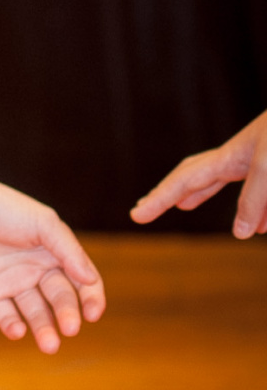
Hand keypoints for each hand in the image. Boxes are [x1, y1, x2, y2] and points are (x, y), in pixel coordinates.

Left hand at [0, 176, 105, 353]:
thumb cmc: (0, 207)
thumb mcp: (42, 223)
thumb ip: (68, 250)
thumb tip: (90, 279)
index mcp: (54, 252)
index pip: (82, 281)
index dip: (91, 298)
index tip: (93, 314)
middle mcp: (36, 269)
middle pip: (59, 299)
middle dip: (67, 315)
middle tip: (69, 329)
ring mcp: (12, 282)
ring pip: (34, 312)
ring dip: (43, 329)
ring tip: (49, 344)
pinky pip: (4, 315)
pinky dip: (12, 326)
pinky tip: (17, 331)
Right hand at [130, 112, 266, 239]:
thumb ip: (253, 200)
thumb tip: (240, 233)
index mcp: (230, 156)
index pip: (185, 181)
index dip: (159, 199)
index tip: (135, 216)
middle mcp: (238, 156)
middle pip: (193, 173)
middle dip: (167, 189)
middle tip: (145, 205)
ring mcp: (255, 156)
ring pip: (221, 179)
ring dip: (201, 193)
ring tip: (183, 204)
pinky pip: (256, 188)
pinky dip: (252, 207)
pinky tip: (260, 224)